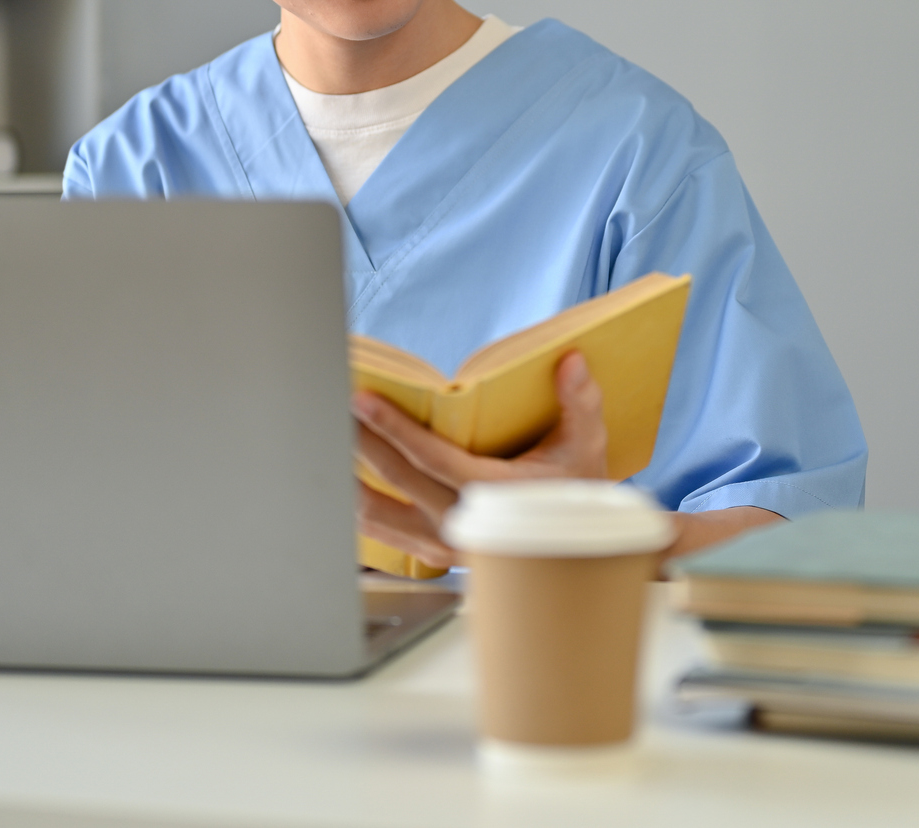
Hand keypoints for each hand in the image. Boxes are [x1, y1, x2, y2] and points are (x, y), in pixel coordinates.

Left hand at [353, 350, 608, 567]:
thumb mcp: (587, 445)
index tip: (364, 401)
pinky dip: (359, 508)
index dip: (395, 428)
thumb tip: (572, 362)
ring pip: (379, 515)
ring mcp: (445, 545)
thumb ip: (579, 402)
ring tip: (330, 442)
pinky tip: (343, 481)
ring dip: (349, 478)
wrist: (574, 545)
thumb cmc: (577, 491)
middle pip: (397, 479)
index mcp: (498, 494)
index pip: (433, 459)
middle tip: (335, 406)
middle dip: (361, 439)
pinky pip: (384, 535)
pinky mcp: (434, 555)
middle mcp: (465, 523)